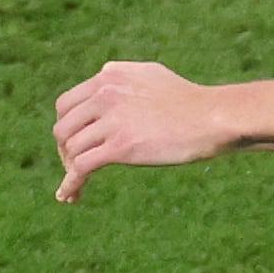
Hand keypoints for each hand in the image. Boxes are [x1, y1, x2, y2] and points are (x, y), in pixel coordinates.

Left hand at [50, 59, 232, 200]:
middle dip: (65, 151)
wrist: (210, 118)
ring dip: (69, 170)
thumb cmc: (187, 101)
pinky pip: (81, 167)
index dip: (66, 128)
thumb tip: (104, 79)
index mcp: (108, 76)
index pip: (65, 105)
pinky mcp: (120, 146)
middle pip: (63, 128)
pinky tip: (70, 196)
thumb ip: (122, 77)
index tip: (74, 146)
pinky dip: (70, 184)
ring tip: (77, 186)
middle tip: (75, 167)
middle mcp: (105, 94)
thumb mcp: (149, 75)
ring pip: (70, 149)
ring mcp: (112, 120)